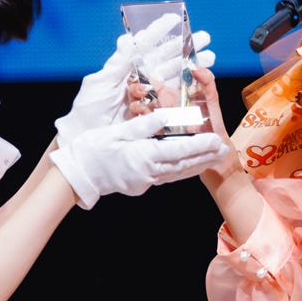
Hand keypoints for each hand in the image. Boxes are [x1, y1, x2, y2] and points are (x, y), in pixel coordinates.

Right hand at [49, 113, 234, 208]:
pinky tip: (186, 166)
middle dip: (205, 157)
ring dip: (195, 165)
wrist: (78, 175)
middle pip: (184, 164)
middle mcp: (149, 172)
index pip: (179, 149)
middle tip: (224, 151)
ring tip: (212, 159)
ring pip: (176, 173)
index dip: (200, 145)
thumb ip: (144, 125)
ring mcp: (144, 181)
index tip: (217, 140)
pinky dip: (179, 170)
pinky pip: (165, 177)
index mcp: (144, 156)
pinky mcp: (140, 186)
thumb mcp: (118, 132)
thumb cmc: (93, 149)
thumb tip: (165, 115)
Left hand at [53, 15, 214, 143]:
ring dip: (193, 66)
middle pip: (166, 59)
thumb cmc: (87, 112)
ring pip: (175, 76)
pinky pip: (174, 100)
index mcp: (125, 68)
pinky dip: (189, 91)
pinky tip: (202, 85)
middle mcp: (139, 80)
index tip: (176, 18)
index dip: (160, 31)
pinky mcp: (155, 114)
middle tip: (205, 38)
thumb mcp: (99, 85)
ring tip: (210, 58)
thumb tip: (128, 38)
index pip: (145, 45)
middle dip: (186, 48)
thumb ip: (117, 63)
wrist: (87, 143)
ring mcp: (148, 97)